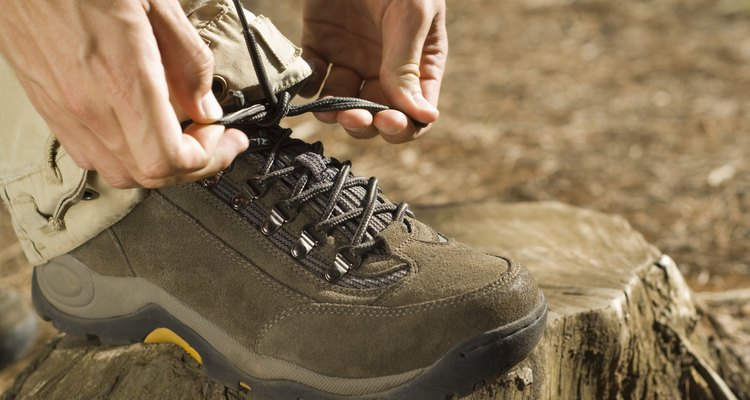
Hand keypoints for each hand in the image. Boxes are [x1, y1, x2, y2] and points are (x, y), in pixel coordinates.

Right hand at [0, 0, 247, 188]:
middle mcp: (86, 104)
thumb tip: (205, 105)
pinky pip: (88, 152)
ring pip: (117, 171)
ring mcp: (61, 108)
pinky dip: (124, 153)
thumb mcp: (156, 3)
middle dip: (191, 165)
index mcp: (120, 77)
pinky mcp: (46, 102)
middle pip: (146, 175)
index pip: (167, 159)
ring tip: (181, 134)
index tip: (223, 137)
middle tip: (213, 138)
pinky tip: (141, 127)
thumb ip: (188, 60)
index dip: (207, 158)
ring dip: (158, 163)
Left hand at [300, 0, 447, 142]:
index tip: (388, 122)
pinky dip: (308, 90)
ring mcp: (352, 57)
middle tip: (354, 116)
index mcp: (419, 62)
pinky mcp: (320, 45)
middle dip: (367, 123)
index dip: (403, 126)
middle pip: (377, 114)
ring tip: (330, 110)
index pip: (416, 111)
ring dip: (336, 114)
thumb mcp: (412, 13)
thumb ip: (408, 64)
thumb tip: (422, 116)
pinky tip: (309, 85)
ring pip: (344, 102)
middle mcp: (386, 66)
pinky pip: (314, 79)